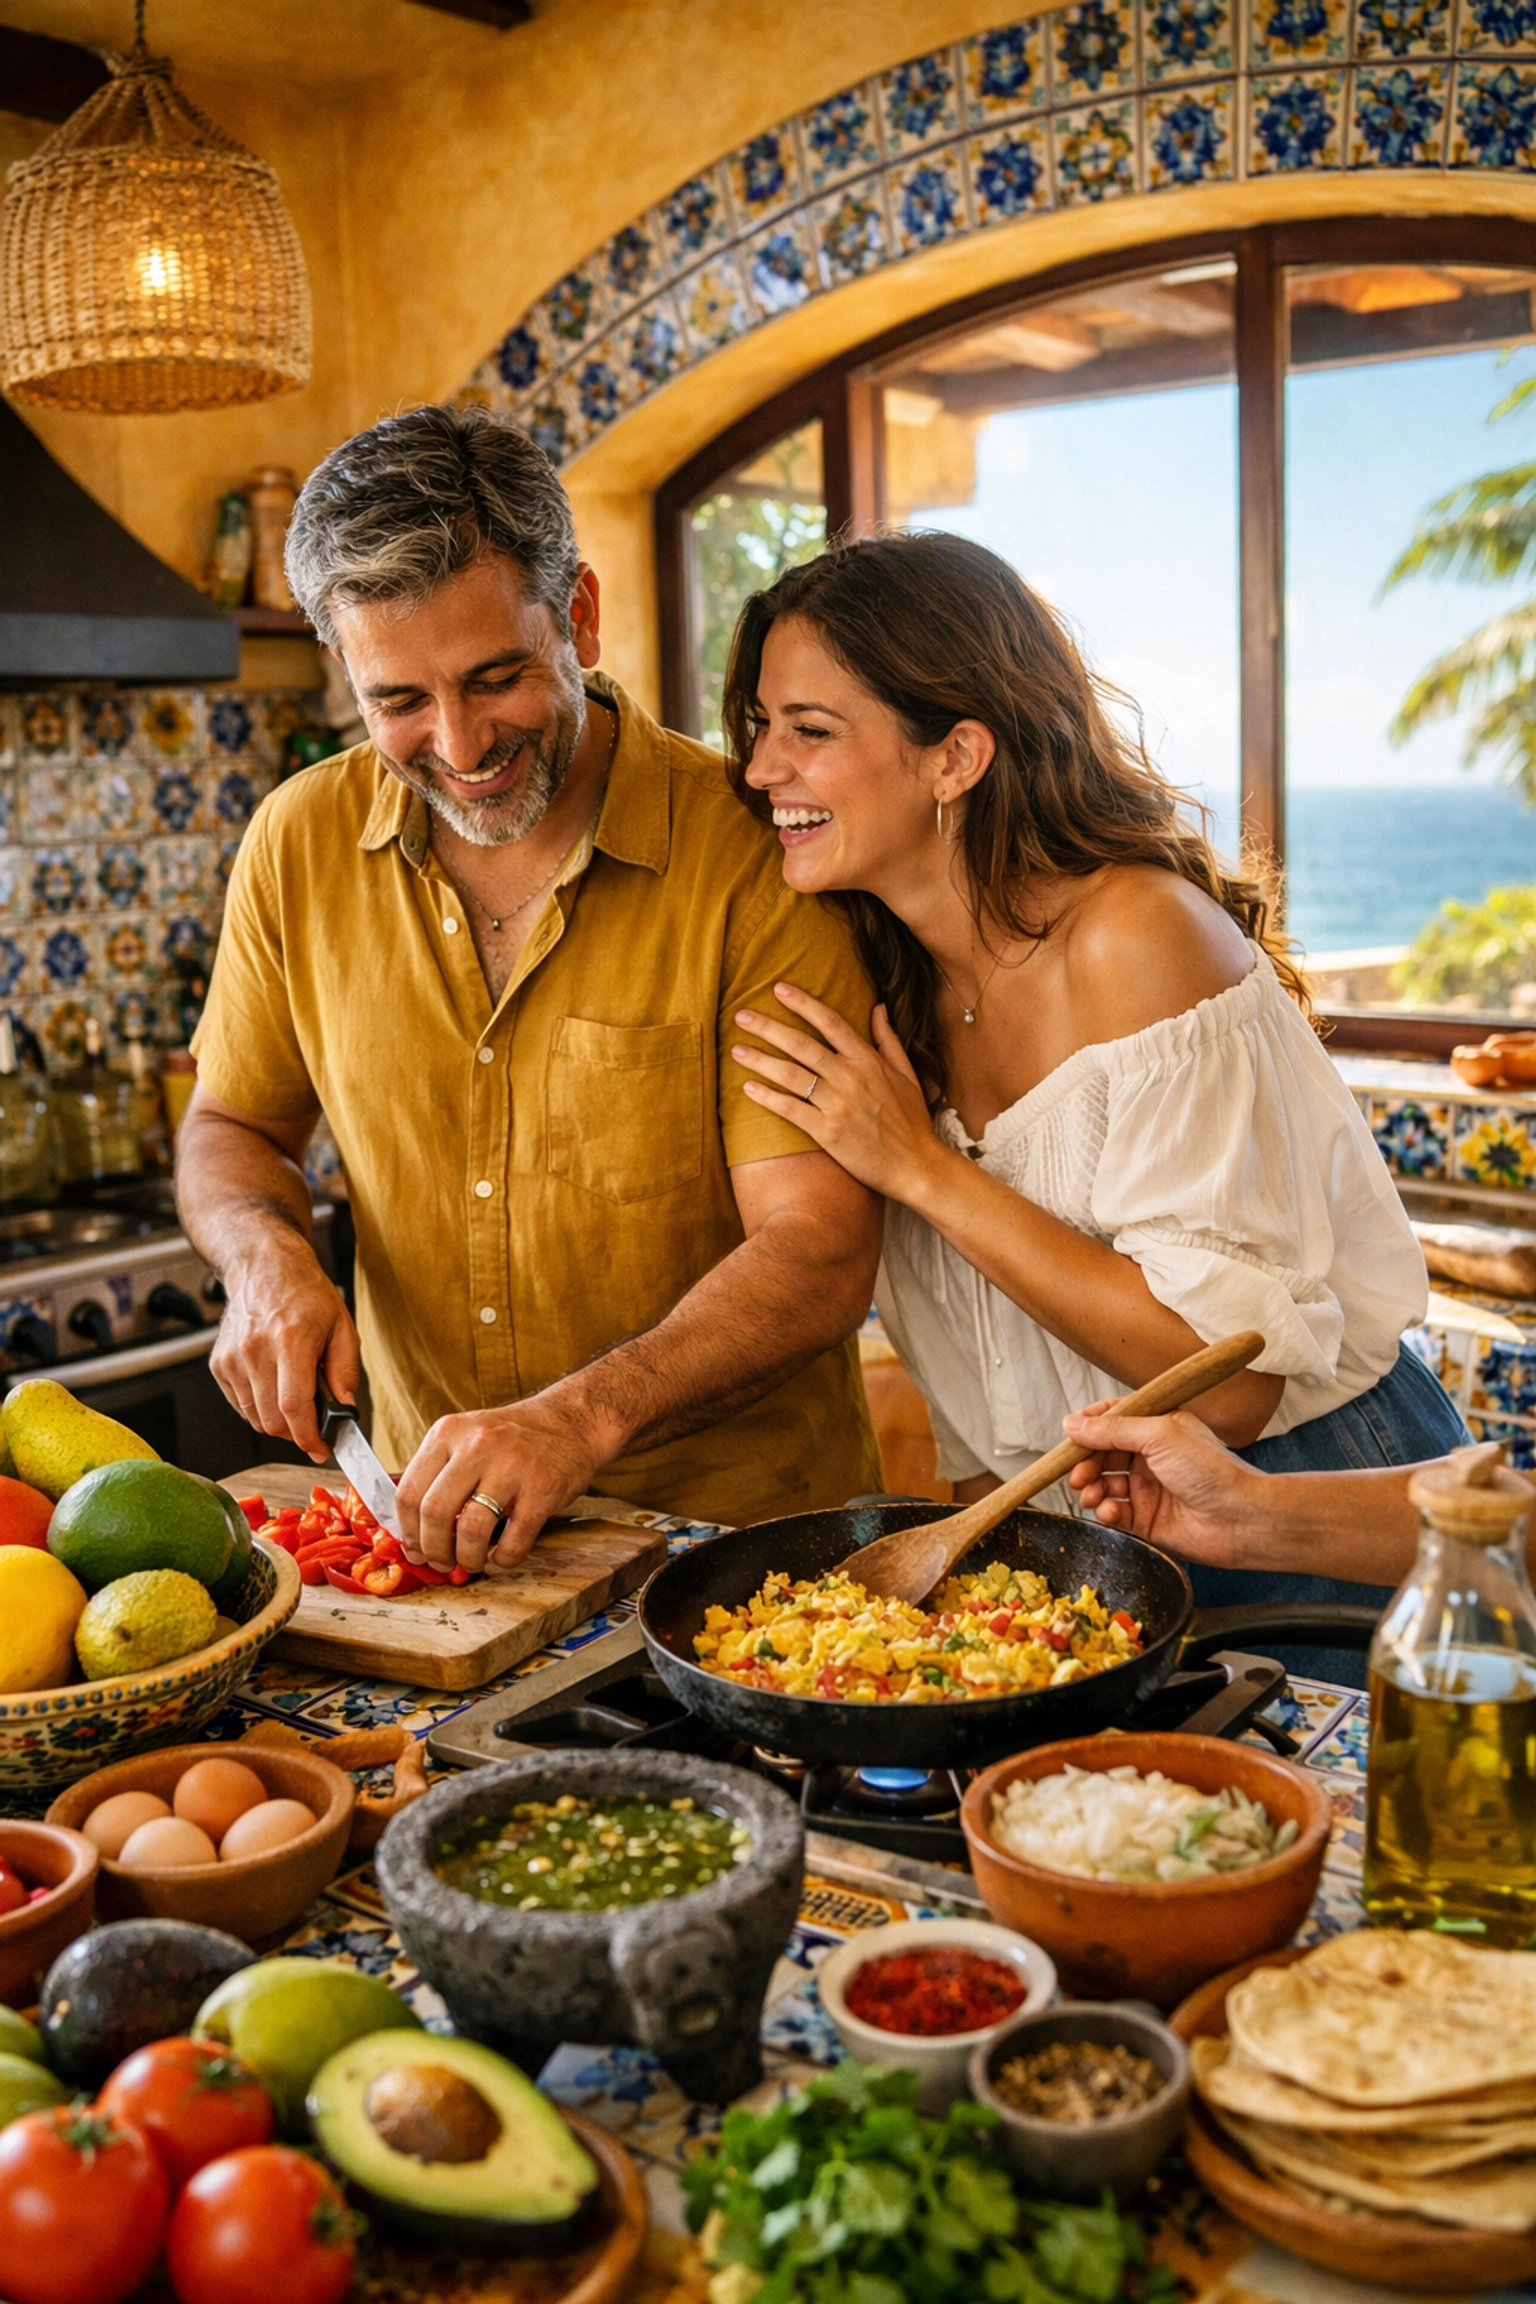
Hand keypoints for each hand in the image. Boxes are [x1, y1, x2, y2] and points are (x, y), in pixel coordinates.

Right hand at [210, 1238, 359, 1461]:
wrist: (263, 1266)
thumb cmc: (306, 1294)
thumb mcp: (341, 1326)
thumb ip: (345, 1371)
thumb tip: (345, 1411)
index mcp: (290, 1340)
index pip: (293, 1406)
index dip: (308, 1436)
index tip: (321, 1449)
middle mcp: (255, 1350)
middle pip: (271, 1419)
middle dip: (296, 1433)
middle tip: (314, 1425)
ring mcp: (232, 1358)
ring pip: (254, 1418)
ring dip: (277, 1422)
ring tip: (295, 1398)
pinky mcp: (218, 1363)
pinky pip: (240, 1405)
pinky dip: (259, 1408)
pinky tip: (274, 1387)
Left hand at [395, 1390, 604, 1572]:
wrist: (569, 1422)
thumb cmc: (511, 1438)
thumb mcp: (465, 1438)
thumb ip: (437, 1476)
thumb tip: (412, 1533)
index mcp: (448, 1433)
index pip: (408, 1492)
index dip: (407, 1530)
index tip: (416, 1547)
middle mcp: (477, 1446)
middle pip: (434, 1513)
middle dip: (433, 1549)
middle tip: (441, 1560)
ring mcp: (511, 1468)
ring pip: (470, 1531)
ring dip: (467, 1558)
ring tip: (472, 1560)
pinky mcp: (542, 1491)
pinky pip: (513, 1542)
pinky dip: (504, 1559)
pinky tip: (503, 1554)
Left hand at [732, 985, 946, 1202]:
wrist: (916, 1166)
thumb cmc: (911, 1121)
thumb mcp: (907, 1074)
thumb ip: (888, 1039)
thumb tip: (878, 1007)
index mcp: (869, 1061)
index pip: (831, 1022)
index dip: (803, 1003)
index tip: (779, 989)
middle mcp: (851, 1078)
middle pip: (802, 1044)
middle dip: (769, 1027)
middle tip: (742, 1016)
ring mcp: (838, 1105)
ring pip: (791, 1075)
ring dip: (760, 1060)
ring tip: (736, 1050)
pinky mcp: (828, 1132)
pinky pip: (791, 1109)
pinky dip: (768, 1097)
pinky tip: (748, 1088)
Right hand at [1063, 1401, 1260, 1568]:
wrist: (1240, 1518)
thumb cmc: (1211, 1470)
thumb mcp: (1159, 1434)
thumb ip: (1113, 1429)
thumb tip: (1073, 1424)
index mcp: (1158, 1428)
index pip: (1114, 1419)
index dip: (1090, 1425)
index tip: (1070, 1432)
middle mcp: (1151, 1456)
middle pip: (1102, 1454)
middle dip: (1084, 1462)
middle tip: (1077, 1473)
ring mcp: (1148, 1489)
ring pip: (1103, 1484)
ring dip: (1090, 1488)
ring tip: (1090, 1494)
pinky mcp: (1147, 1520)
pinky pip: (1114, 1512)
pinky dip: (1106, 1512)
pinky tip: (1111, 1511)